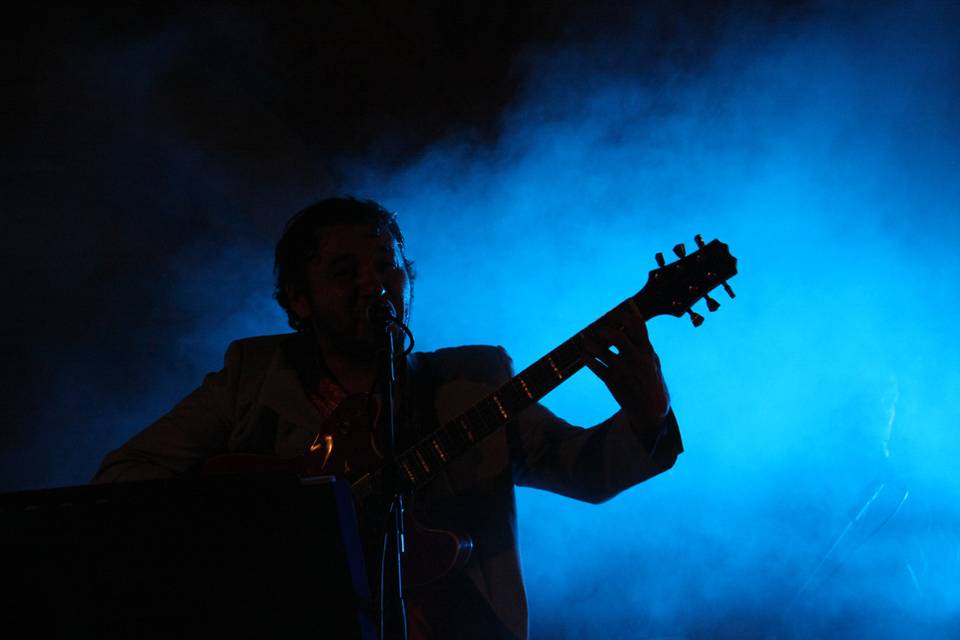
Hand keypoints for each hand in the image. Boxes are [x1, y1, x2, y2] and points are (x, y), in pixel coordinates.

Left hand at [580, 306, 670, 433]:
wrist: (651, 409)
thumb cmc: (650, 379)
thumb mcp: (653, 360)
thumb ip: (642, 341)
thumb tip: (632, 316)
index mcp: (647, 351)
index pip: (637, 326)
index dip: (623, 316)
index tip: (614, 313)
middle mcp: (635, 359)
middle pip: (618, 338)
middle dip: (605, 329)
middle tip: (598, 328)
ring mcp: (623, 371)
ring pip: (602, 352)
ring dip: (590, 343)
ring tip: (584, 339)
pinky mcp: (612, 382)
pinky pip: (595, 367)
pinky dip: (587, 357)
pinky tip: (584, 353)